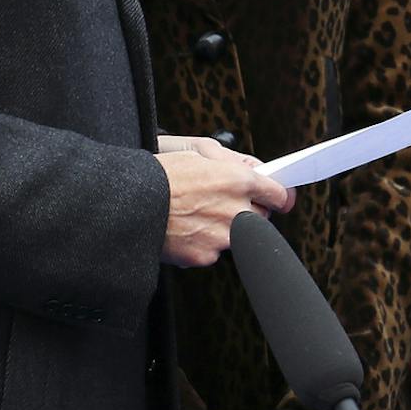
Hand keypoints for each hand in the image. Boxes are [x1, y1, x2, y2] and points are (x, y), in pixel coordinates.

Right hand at [158, 137, 292, 267]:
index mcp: (238, 181)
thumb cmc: (159, 176)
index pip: (278, 194)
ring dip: (226, 229)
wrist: (130, 205)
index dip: (279, 196)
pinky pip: (213, 252)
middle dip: (250, 212)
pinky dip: (204, 244)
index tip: (280, 199)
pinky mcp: (204, 256)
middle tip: (226, 205)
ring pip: (237, 237)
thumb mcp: (197, 153)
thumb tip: (253, 169)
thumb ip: (232, 163)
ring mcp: (222, 237)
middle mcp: (236, 211)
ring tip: (197, 216)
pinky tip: (186, 231)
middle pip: (262, 218)